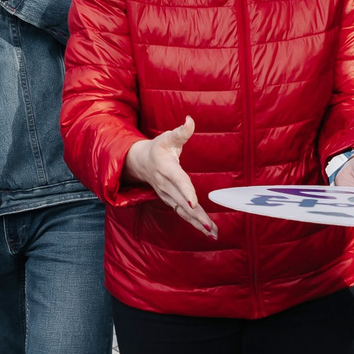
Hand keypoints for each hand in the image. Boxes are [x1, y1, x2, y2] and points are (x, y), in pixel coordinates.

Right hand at [125, 116, 214, 236]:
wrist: (141, 163)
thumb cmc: (159, 148)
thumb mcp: (168, 137)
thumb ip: (181, 132)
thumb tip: (190, 120)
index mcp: (167, 168)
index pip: (178, 181)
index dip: (185, 192)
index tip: (192, 203)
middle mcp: (166, 185)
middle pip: (182, 202)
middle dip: (196, 215)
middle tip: (209, 226)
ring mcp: (167, 196)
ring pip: (183, 212)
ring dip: (198, 223)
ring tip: (212, 233)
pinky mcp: (171, 201)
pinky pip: (183, 214)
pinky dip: (195, 223)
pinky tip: (208, 231)